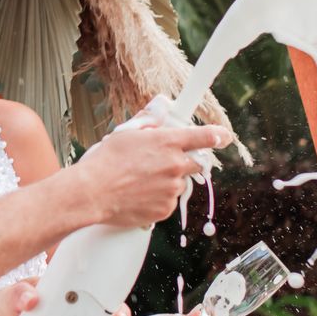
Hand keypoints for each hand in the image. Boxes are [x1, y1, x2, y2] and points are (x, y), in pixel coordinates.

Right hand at [73, 124, 232, 226]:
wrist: (92, 192)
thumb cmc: (105, 161)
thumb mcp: (126, 133)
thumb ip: (149, 120)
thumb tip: (160, 106)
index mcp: (167, 142)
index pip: (205, 137)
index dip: (218, 135)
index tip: (224, 136)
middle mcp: (174, 165)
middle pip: (197, 164)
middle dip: (186, 162)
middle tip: (163, 163)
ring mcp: (171, 189)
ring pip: (179, 184)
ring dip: (168, 181)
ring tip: (141, 181)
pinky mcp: (165, 209)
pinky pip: (168, 202)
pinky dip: (158, 199)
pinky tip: (139, 194)